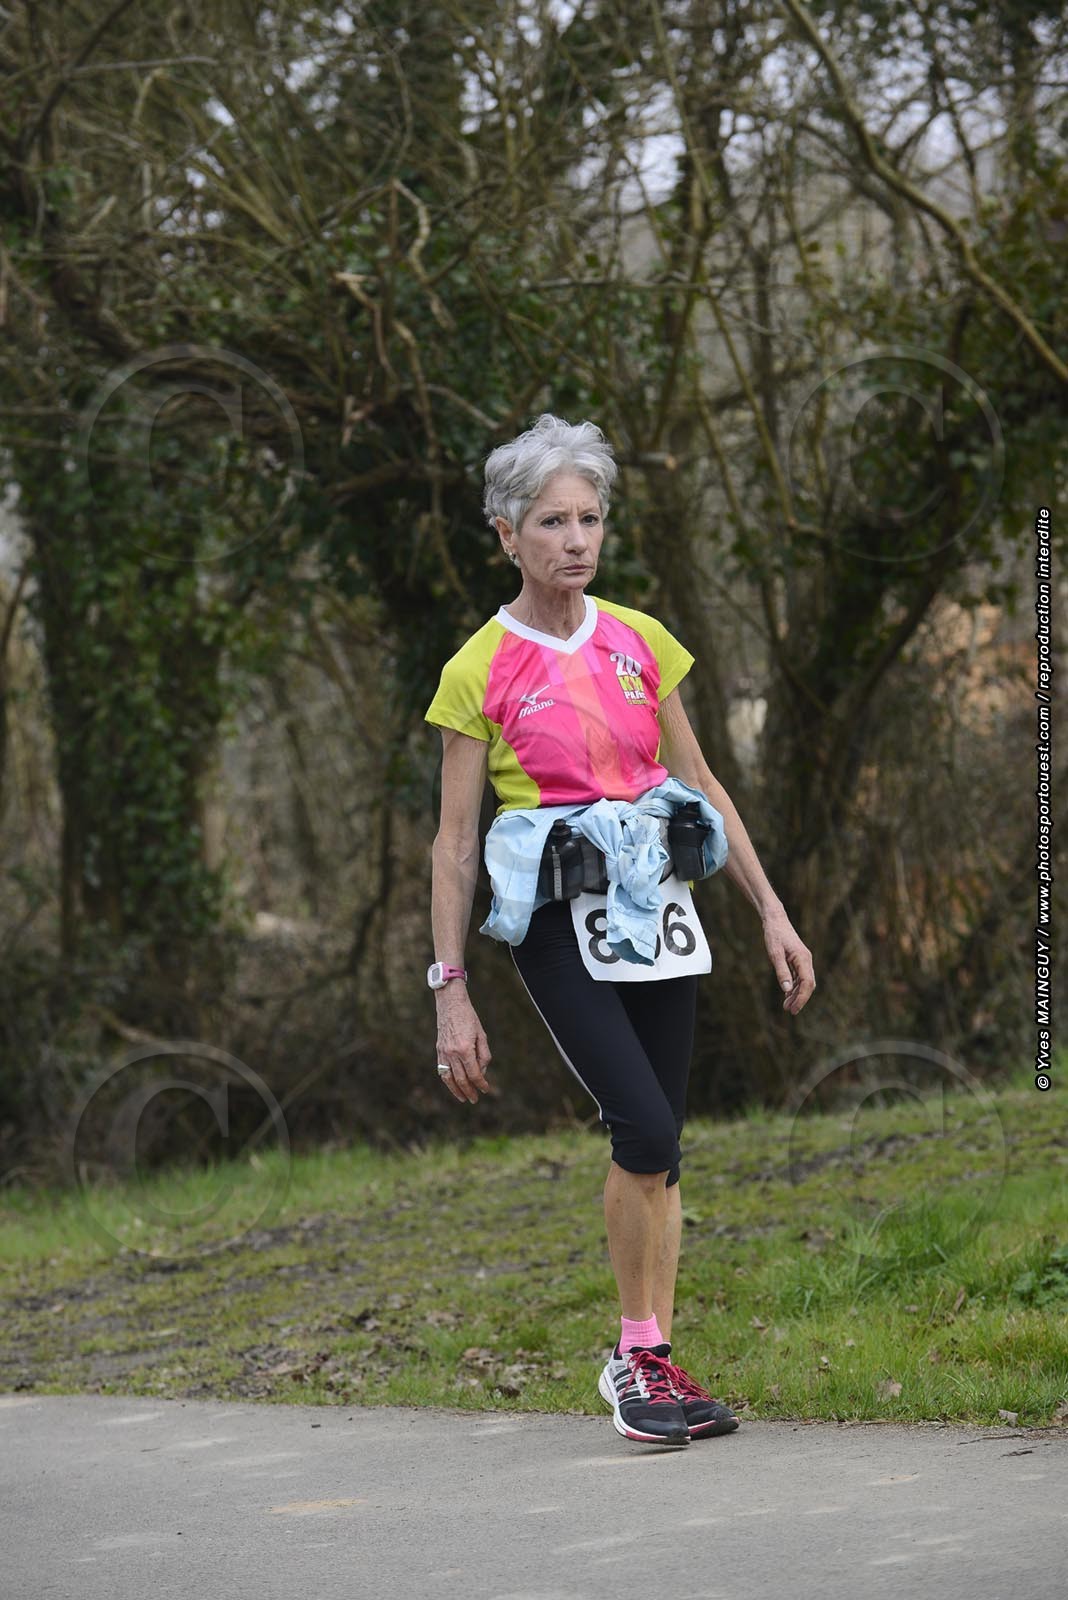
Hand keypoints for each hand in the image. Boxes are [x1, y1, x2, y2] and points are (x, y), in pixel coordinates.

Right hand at [435, 988, 494, 1102]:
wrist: (450, 1003)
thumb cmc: (469, 1017)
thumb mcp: (482, 1035)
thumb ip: (484, 1055)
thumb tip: (482, 1071)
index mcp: (465, 1049)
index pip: (474, 1073)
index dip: (481, 1084)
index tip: (486, 1089)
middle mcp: (452, 1053)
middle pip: (461, 1079)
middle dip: (469, 1091)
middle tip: (475, 1099)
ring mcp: (443, 1052)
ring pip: (449, 1078)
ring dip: (456, 1090)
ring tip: (463, 1098)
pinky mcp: (438, 1050)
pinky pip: (442, 1070)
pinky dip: (447, 1080)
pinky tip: (453, 1085)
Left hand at [761, 907, 815, 1014]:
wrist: (775, 919)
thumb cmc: (774, 935)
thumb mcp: (775, 954)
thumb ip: (782, 972)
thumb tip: (787, 990)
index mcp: (803, 959)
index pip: (807, 983)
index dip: (802, 998)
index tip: (793, 1009)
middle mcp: (806, 960)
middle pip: (808, 985)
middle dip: (800, 999)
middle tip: (790, 1011)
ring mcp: (803, 960)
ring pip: (805, 982)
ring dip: (797, 994)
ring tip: (786, 1006)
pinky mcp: (798, 960)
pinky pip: (800, 977)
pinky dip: (795, 987)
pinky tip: (787, 994)